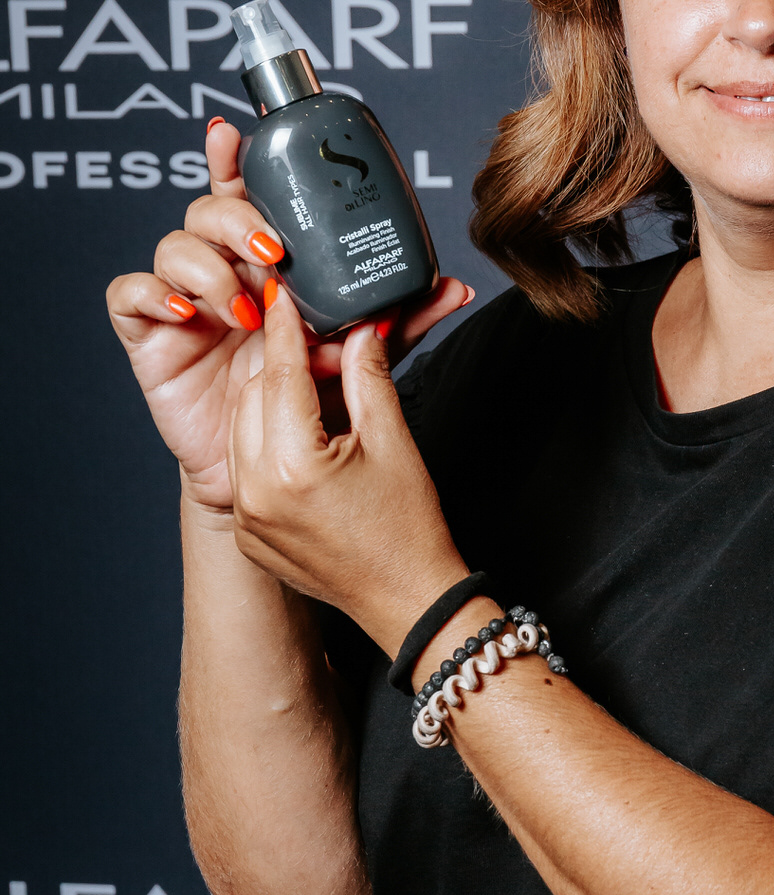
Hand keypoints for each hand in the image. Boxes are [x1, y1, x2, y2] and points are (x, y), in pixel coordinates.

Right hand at [106, 119, 473, 514]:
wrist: (270, 468)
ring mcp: (181, 298)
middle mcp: (221, 269)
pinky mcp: (149, 333)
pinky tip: (191, 315)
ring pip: (172, 246)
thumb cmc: (309, 401)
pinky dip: (156, 294)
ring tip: (247, 312)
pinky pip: (129, 294)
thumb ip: (400, 320)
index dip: (236, 159)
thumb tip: (454, 289)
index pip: (246, 195)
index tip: (237, 133)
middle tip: (274, 256)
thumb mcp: (360, 353)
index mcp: (264, 260)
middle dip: (238, 220)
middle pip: (207, 210)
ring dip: (210, 269)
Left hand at [227, 282, 465, 652]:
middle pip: (254, 397)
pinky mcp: (247, 534)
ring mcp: (247, 518)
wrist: (407, 601)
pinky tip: (303, 439)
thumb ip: (368, 377)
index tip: (282, 294)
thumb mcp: (393, 441)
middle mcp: (255, 493)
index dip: (286, 329)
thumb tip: (360, 328)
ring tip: (314, 394)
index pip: (281, 375)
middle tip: (318, 349)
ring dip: (272, 403)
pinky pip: (244, 468)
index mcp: (292, 467)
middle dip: (283, 368)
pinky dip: (267, 443)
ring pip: (243, 429)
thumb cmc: (409, 528)